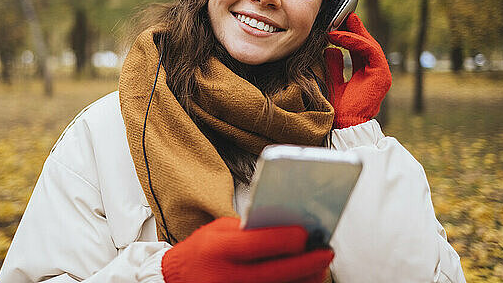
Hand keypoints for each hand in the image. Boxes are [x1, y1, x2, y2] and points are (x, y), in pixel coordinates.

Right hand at [161, 217, 333, 282]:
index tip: (306, 233)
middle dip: (306, 263)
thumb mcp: (219, 230)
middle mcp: (227, 276)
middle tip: (325, 253)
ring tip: (318, 267)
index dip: (288, 238)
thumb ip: (249, 229)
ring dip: (304, 279)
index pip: (259, 243)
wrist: (177, 279)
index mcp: (219, 250)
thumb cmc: (199, 252)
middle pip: (276, 273)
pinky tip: (303, 280)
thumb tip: (286, 226)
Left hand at [324, 14, 390, 128]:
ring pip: (369, 44)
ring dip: (353, 32)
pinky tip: (338, 36)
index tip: (336, 24)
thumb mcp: (333, 81)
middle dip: (354, 28)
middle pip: (366, 44)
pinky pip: (369, 50)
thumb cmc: (339, 108)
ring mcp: (381, 73)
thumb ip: (335, 66)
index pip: (360, 49)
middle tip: (341, 15)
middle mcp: (376, 71)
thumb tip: (331, 50)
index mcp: (367, 73)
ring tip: (338, 22)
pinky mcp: (381, 74)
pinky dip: (354, 41)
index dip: (349, 35)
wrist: (345, 125)